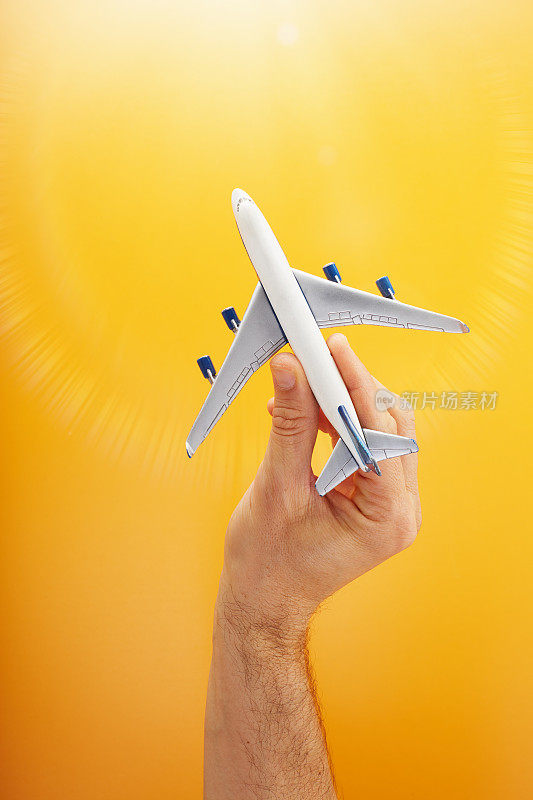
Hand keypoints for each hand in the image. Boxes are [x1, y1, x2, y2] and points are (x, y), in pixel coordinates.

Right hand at [220, 333, 421, 631]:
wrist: (263, 600)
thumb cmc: (269, 563)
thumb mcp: (278, 487)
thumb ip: (291, 423)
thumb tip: (292, 367)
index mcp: (387, 517)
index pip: (380, 433)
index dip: (355, 385)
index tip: (331, 350)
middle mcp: (400, 510)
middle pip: (388, 425)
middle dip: (349, 390)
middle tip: (312, 360)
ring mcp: (389, 504)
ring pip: (378, 430)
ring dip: (339, 405)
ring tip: (299, 388)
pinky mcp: (372, 497)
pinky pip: (363, 445)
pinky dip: (334, 424)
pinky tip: (302, 413)